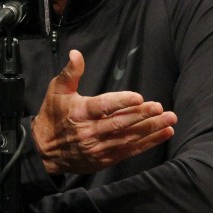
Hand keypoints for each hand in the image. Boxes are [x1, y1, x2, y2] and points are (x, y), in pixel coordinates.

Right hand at [32, 49, 176, 174]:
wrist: (43, 151)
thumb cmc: (53, 116)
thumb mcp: (57, 90)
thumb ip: (71, 72)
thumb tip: (76, 54)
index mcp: (80, 113)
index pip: (103, 107)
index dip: (121, 102)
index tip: (138, 97)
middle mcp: (90, 132)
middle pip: (120, 124)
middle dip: (142, 116)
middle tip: (160, 108)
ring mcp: (98, 148)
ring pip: (128, 138)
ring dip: (151, 130)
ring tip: (169, 120)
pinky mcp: (105, 159)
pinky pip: (129, 151)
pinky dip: (148, 143)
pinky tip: (164, 134)